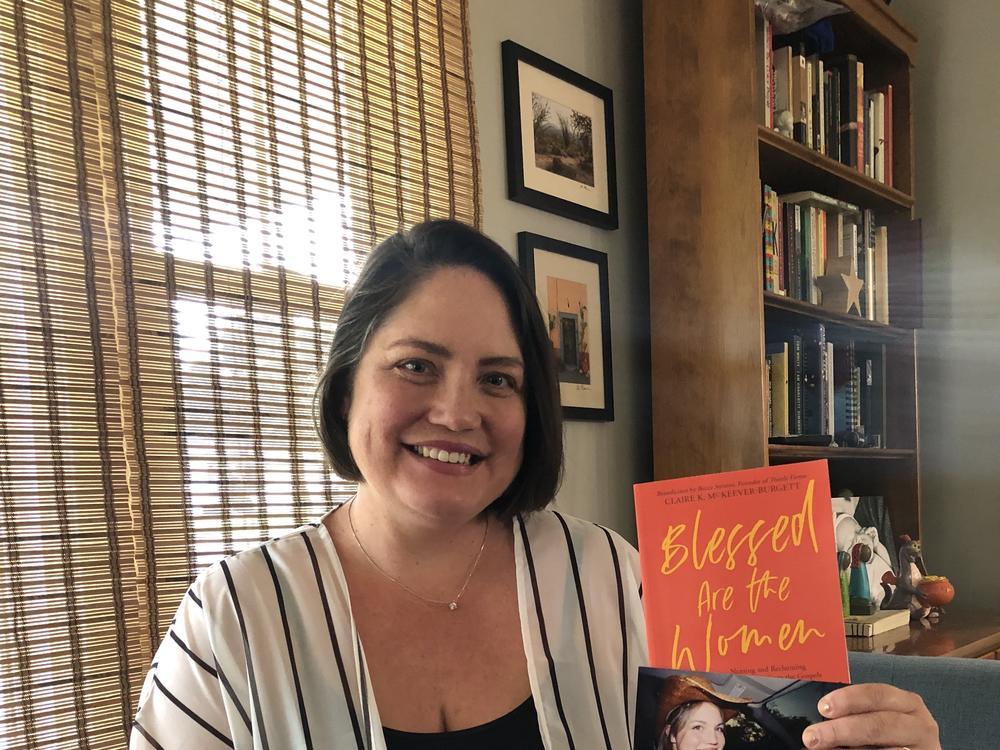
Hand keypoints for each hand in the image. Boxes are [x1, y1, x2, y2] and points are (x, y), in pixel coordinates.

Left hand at [801, 683, 939, 748]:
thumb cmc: (885, 735)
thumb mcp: (874, 717)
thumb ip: (853, 713)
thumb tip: (818, 714)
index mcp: (907, 704)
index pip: (878, 694)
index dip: (849, 699)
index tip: (822, 707)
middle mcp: (921, 725)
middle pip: (880, 724)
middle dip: (842, 730)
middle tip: (812, 736)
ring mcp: (926, 749)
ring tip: (824, 749)